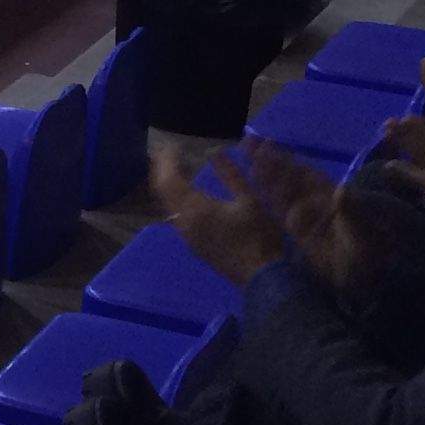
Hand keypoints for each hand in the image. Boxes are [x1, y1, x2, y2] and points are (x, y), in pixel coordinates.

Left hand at [150, 143, 291, 285]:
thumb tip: (217, 154)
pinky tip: (187, 194)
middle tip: (164, 153)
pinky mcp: (194, 245)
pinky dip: (176, 199)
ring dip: (167, 186)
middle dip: (161, 171)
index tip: (171, 146)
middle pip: (163, 192)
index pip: (170, 180)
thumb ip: (231, 176)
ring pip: (168, 206)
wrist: (263, 278)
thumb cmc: (259, 237)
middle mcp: (184, 223)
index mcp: (195, 210)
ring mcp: (187, 236)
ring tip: (173, 168)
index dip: (167, 161)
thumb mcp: (250, 201)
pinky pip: (176, 216)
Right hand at [244, 139, 393, 296]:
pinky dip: (265, 194)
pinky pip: (278, 208)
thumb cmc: (366, 259)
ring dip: (265, 171)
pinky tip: (251, 181)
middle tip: (249, 140)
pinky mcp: (297, 231)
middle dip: (271, 159)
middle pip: (291, 176)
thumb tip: (341, 189)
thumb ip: (352, 212)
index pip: (307, 174)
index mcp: (335, 198)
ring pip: (281, 189)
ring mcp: (306, 216)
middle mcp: (318, 202)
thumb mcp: (363, 236)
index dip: (288, 160)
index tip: (269, 145)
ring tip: (246, 152)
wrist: (362, 287)